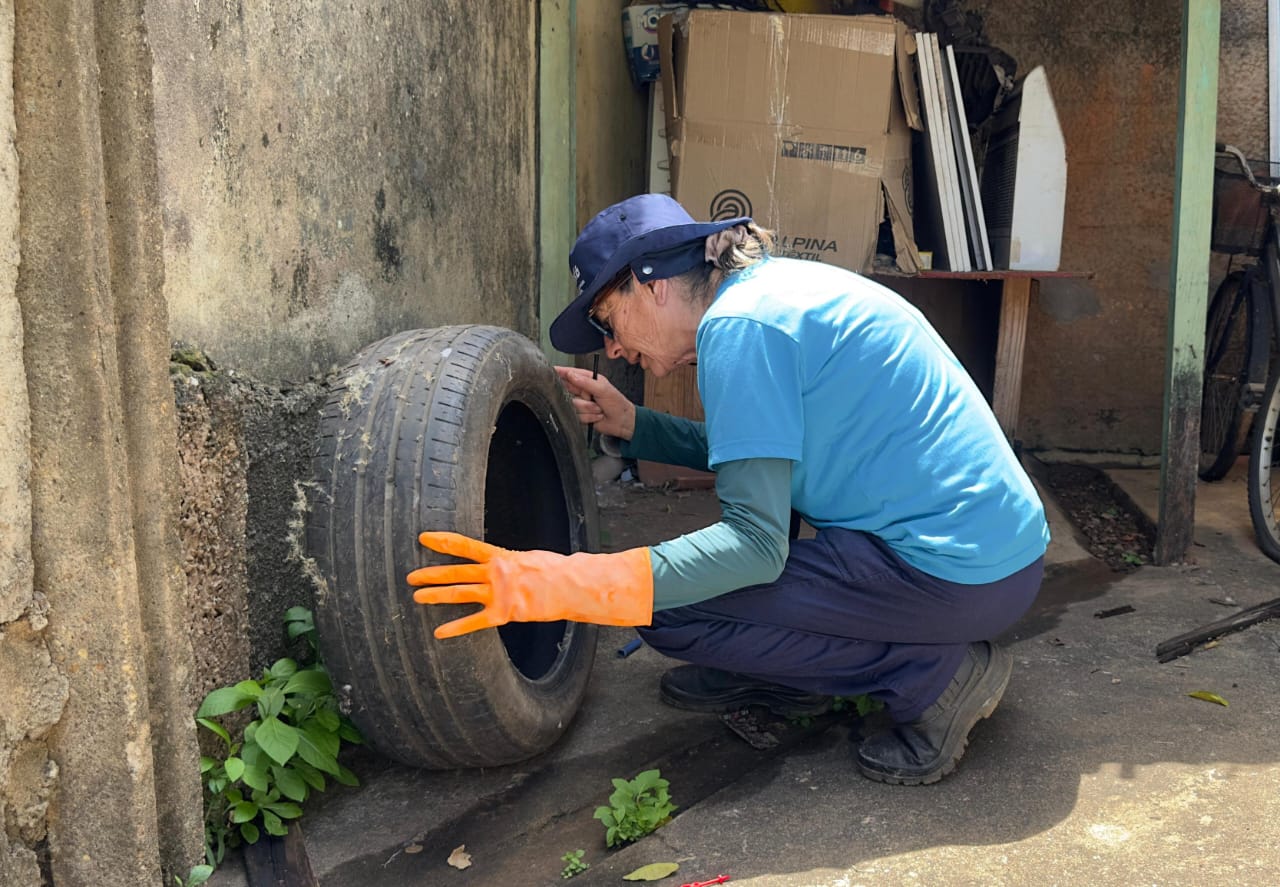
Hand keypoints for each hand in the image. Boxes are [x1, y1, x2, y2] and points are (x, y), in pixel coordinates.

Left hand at [408, 532, 652, 638]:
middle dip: (431, 573)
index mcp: (501, 556)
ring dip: (436, 595)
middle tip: (410, 575)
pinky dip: (455, 627)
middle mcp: (496, 572)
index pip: (465, 545)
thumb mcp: (531, 557)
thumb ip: (512, 561)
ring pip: (460, 593)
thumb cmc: (557, 571)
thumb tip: (504, 561)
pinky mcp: (505, 613)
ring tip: (417, 597)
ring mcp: (499, 593)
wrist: (572, 586)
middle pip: (456, 572)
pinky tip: (439, 632)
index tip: (423, 538)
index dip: (442, 541)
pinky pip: (475, 622)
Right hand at [554, 366, 636, 440]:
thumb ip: (586, 382)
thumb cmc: (617, 403)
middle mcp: (582, 390)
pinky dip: (588, 417)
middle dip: (580, 397)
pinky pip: (576, 416)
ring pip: (571, 405)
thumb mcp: (603, 389)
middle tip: (589, 398)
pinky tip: (596, 416)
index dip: (560, 372)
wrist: (623, 423)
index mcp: (588, 379)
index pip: (570, 373)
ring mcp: (580, 403)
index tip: (552, 371)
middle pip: (566, 390)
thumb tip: (571, 374)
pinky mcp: (579, 415)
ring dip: (587, 408)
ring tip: (598, 409)